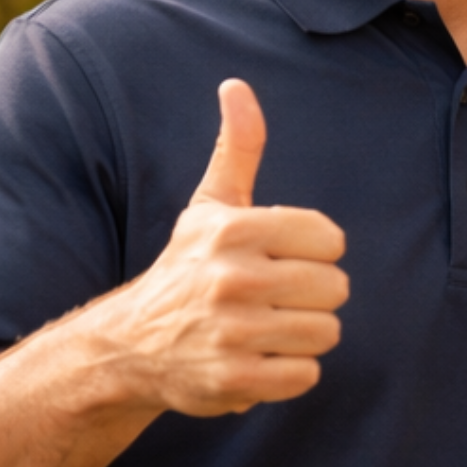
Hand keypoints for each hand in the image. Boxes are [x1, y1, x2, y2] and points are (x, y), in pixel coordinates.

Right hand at [106, 78, 348, 416]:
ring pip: (326, 332)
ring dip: (304, 336)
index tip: (283, 258)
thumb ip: (237, 148)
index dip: (315, 252)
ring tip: (268, 329)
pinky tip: (260, 360)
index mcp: (234, 230)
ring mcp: (234, 333)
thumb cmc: (186, 268)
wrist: (131, 346)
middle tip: (276, 299)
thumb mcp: (209, 206)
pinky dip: (290, 373)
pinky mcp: (235, 380)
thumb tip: (236, 86)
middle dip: (314, 296)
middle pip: (335, 287)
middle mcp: (232, 279)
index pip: (329, 238)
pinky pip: (306, 375)